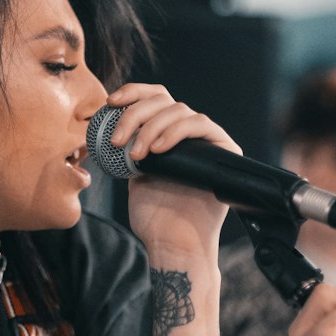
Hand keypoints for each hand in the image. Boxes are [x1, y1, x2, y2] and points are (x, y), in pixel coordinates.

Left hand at [102, 82, 239, 263]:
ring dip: (151, 126)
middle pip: (164, 100)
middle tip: (117, 140)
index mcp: (166, 134)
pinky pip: (201, 125)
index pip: (154, 98)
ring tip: (137, 154)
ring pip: (180, 110)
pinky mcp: (225, 149)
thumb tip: (110, 117)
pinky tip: (158, 149)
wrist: (172, 242)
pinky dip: (176, 131)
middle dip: (136, 114)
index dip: (133, 93)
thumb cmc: (153, 215)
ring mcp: (206, 140)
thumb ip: (129, 144)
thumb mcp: (133, 171)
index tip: (110, 102)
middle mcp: (188, 133)